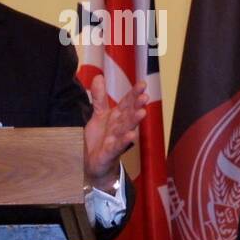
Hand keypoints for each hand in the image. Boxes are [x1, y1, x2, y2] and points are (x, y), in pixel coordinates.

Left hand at [83, 75, 147, 190]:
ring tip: (142, 112)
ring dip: (134, 121)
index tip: (142, 84)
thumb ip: (99, 97)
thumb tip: (99, 76)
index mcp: (117, 117)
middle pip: (129, 114)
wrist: (93, 163)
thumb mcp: (98, 115)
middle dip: (137, 106)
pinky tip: (131, 135)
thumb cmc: (99, 138)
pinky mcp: (110, 153)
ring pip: (126, 129)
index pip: (127, 103)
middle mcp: (119, 127)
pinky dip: (124, 140)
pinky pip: (117, 146)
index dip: (134, 94)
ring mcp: (116, 140)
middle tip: (145, 96)